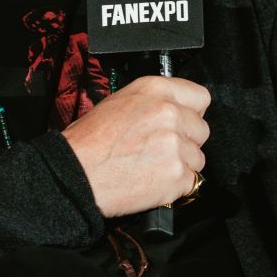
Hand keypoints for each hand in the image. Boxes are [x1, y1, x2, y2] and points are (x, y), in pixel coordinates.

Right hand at [61, 75, 209, 217]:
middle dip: (186, 141)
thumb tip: (173, 111)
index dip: (191, 112)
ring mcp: (176, 145)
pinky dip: (175, 186)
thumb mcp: (118, 102)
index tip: (184, 122)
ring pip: (198, 158)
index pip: (200, 97)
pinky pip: (191, 181)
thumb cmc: (87, 142)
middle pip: (201, 129)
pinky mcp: (177, 175)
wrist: (75, 174)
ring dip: (181, 164)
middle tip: (160, 149)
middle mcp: (169, 114)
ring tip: (152, 167)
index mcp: (155, 90)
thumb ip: (152, 103)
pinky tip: (153, 181)